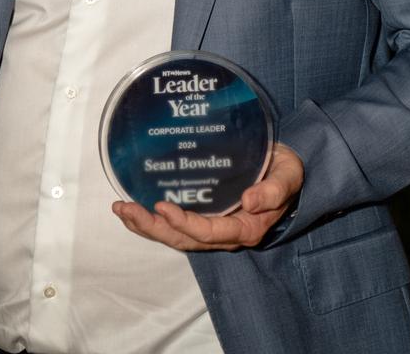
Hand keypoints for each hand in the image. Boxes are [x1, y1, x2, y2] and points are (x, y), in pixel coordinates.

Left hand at [112, 142, 303, 251]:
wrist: (285, 169)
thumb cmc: (285, 171)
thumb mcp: (287, 176)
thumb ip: (274, 190)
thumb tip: (249, 200)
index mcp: (246, 227)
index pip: (210, 233)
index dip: (185, 223)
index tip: (162, 206)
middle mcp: (226, 234)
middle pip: (185, 240)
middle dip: (153, 227)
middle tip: (127, 209)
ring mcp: (213, 227)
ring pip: (176, 236)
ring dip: (146, 225)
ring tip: (121, 210)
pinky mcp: (205, 216)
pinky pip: (175, 225)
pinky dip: (151, 219)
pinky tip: (132, 208)